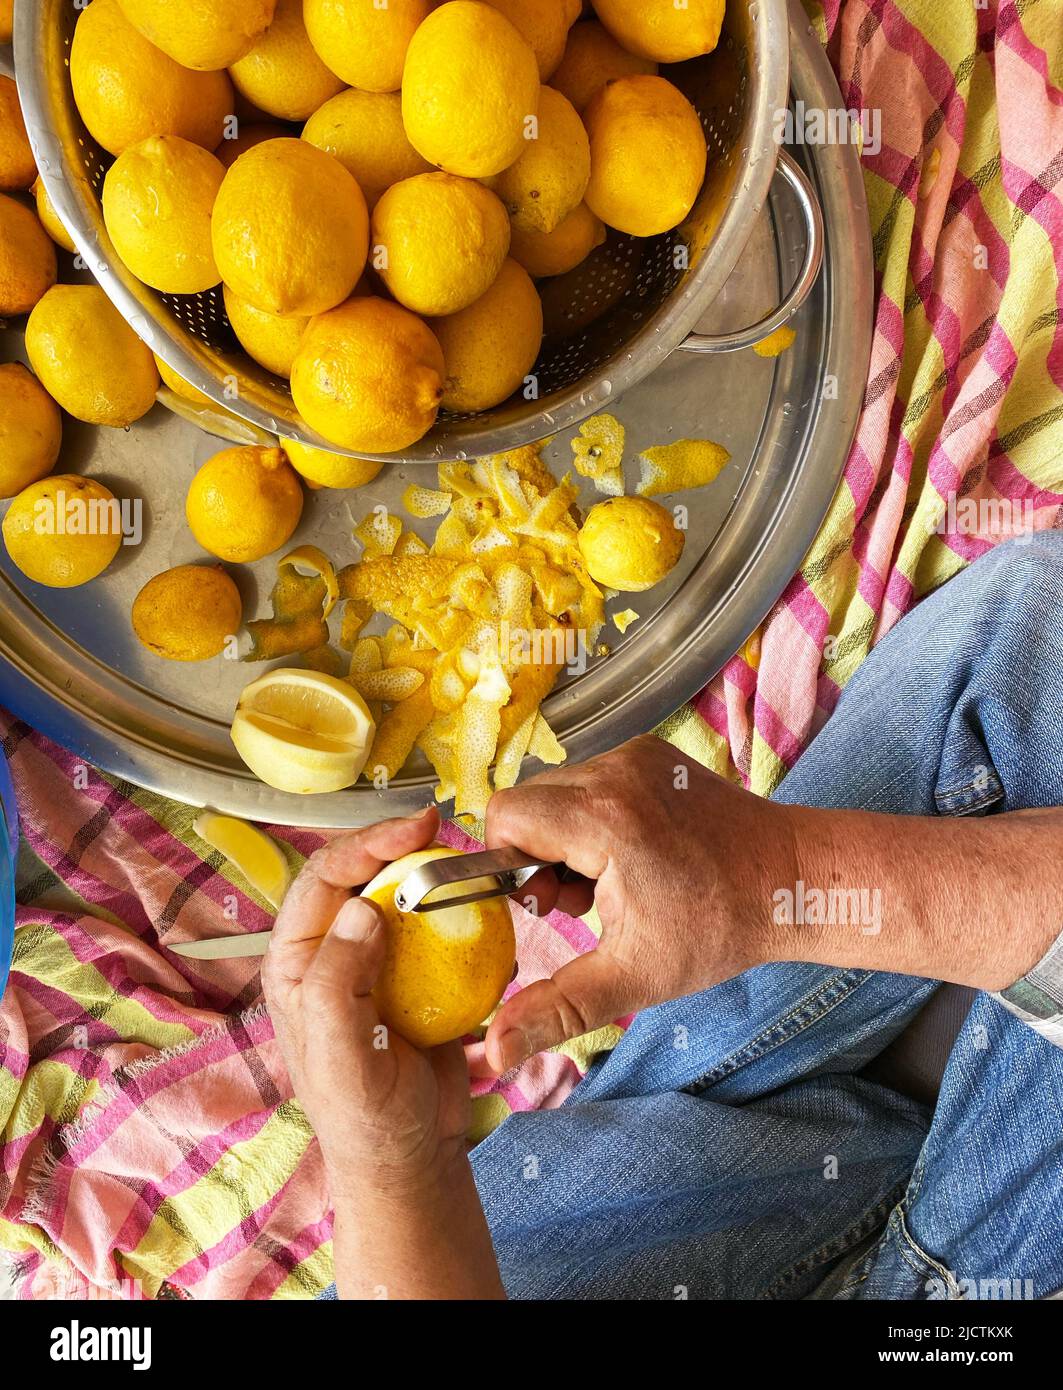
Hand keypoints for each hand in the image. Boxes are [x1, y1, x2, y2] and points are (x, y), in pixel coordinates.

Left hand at [263, 807, 506, 1298]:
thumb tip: (363, 908)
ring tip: (466, 863)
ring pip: (402, 895)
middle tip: (441, 828)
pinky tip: (485, 909)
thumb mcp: (344, 1058)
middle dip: (399, 845)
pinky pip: (439, 928)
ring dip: (433, 875)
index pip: (322, 881)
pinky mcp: (418, 974)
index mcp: (297, 963)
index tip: (411, 828)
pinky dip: (462, 913)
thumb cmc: (366, 1122)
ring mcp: (378, 961)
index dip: (363, 844)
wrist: (413, 1159)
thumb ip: (340, 984)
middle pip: (363, 874)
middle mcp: (332, 952)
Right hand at [483, 734, 799, 1071]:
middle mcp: (614, 771)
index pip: (507, 815)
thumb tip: (495, 1052)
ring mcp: (635, 755)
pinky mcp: (651, 752)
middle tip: (580, 901)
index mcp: (604, 819)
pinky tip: (629, 855)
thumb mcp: (634, 977)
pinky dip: (593, 816)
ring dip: (565, 836)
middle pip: (528, 802)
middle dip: (536, 853)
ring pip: (557, 790)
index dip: (508, 861)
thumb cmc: (719, 929)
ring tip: (608, 882)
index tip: (546, 901)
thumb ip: (557, 1010)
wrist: (792, 879)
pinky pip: (591, 778)